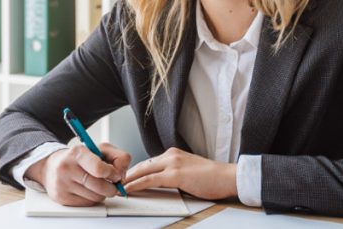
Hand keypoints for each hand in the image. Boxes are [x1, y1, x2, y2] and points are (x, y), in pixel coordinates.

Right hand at [25, 143, 131, 205]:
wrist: (52, 167)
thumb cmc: (79, 159)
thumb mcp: (99, 150)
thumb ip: (118, 157)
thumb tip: (122, 173)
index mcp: (78, 152)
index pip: (100, 169)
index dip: (113, 174)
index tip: (115, 174)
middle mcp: (67, 167)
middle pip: (101, 187)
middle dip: (111, 187)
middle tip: (111, 183)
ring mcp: (62, 184)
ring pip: (96, 197)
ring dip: (102, 193)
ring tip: (96, 184)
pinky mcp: (61, 197)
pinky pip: (87, 203)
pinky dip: (92, 198)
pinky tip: (86, 190)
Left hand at [123, 147, 237, 200]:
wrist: (227, 176)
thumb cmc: (212, 177)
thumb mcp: (188, 171)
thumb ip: (173, 173)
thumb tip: (160, 182)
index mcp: (173, 154)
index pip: (148, 162)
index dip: (135, 171)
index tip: (125, 178)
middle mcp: (171, 155)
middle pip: (142, 165)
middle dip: (127, 174)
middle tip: (114, 182)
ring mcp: (172, 163)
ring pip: (143, 171)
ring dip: (128, 180)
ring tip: (117, 187)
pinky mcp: (175, 174)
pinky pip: (149, 179)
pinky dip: (137, 184)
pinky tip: (129, 189)